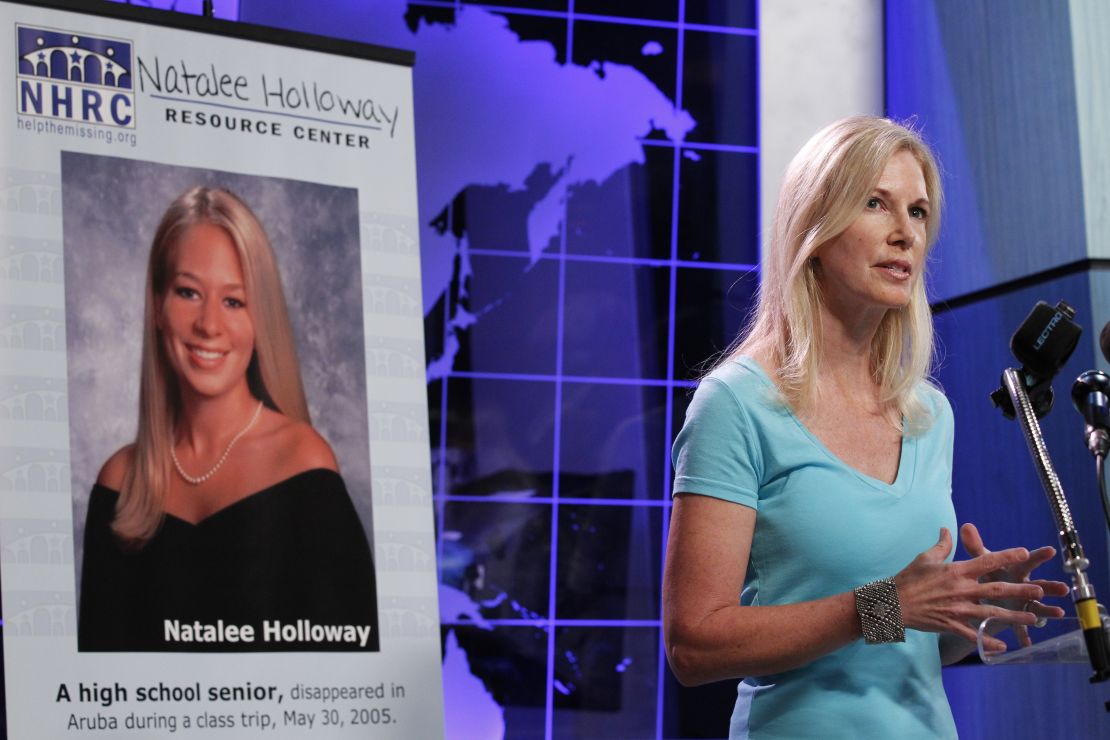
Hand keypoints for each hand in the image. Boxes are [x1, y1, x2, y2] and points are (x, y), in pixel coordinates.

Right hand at [894, 528, 1050, 651]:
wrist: (893, 602)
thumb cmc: (908, 578)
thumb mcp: (925, 557)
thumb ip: (941, 545)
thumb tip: (947, 529)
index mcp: (956, 571)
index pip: (986, 561)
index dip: (1006, 556)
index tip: (1024, 553)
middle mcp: (961, 590)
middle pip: (996, 589)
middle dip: (1020, 590)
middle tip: (1039, 590)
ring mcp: (958, 609)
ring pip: (991, 613)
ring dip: (1013, 616)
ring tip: (1032, 617)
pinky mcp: (951, 624)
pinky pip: (973, 635)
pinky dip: (988, 641)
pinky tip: (1003, 647)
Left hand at [959, 522, 1068, 646]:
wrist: (982, 594)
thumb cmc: (988, 574)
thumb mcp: (980, 560)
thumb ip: (975, 545)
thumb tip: (966, 526)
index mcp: (1015, 570)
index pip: (1027, 561)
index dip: (1038, 555)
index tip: (1050, 550)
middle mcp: (1022, 586)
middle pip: (1036, 585)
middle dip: (1049, 586)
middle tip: (1061, 587)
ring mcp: (1020, 603)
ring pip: (1035, 606)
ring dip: (1046, 610)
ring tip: (1058, 612)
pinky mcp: (1014, 618)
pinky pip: (1019, 628)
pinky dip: (1024, 635)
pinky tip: (1028, 643)